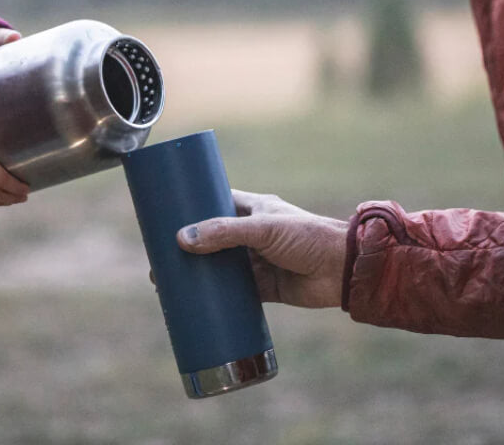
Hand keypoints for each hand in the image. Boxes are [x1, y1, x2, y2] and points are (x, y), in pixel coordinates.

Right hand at [177, 190, 346, 307]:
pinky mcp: (265, 286)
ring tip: (168, 281)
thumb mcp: (263, 228)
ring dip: (197, 273)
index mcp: (253, 208)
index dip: (191, 208)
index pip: (215, 202)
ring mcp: (257, 260)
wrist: (344, 270)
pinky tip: (196, 301)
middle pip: (212, 238)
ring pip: (220, 266)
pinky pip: (234, 292)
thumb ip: (224, 233)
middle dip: (187, 247)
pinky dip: (216, 297)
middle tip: (159, 257)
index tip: (165, 216)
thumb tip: (183, 239)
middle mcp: (252, 233)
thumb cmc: (308, 236)